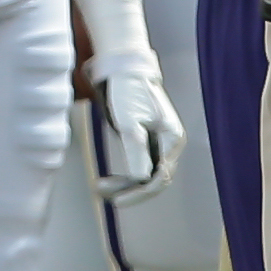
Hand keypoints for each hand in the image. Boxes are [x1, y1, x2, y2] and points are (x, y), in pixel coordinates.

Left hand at [86, 57, 185, 203]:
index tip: (118, 201)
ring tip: (99, 188)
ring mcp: (158, 142)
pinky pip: (139, 165)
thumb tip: (143, 180)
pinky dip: (125, 175)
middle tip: (103, 195)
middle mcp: (169, 143)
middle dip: (130, 190)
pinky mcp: (146, 141)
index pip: (159, 177)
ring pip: (145, 174)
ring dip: (125, 184)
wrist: (122, 69)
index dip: (139, 193)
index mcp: (171, 138)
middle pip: (154, 179)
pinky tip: (109, 181)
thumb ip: (137, 152)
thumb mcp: (129, 123)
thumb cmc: (127, 91)